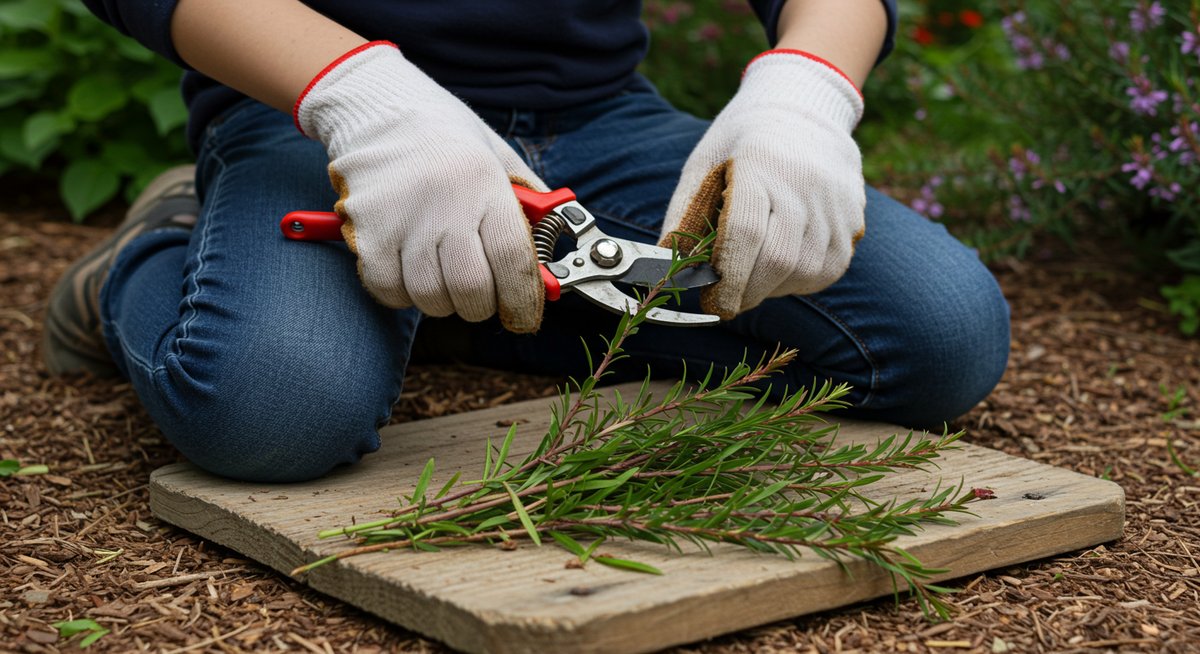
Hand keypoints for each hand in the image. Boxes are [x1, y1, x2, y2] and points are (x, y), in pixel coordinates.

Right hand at [295, 42, 545, 332]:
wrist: (379, 107)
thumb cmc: (446, 138)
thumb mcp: (499, 157)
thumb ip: (530, 206)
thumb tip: (555, 259)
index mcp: (485, 184)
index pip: (514, 261)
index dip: (522, 300)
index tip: (523, 316)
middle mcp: (445, 203)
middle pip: (471, 290)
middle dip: (481, 306)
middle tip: (480, 295)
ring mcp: (402, 220)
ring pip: (430, 297)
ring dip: (442, 301)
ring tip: (443, 276)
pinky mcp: (366, 232)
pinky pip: (389, 290)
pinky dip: (402, 293)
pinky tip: (409, 271)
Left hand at [660, 50, 865, 319]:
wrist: (803, 108)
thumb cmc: (741, 143)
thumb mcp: (703, 165)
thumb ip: (684, 217)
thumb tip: (666, 269)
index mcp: (758, 164)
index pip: (745, 233)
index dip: (728, 277)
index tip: (714, 302)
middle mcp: (803, 182)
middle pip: (779, 260)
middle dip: (748, 292)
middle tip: (729, 300)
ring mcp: (834, 200)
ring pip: (806, 270)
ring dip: (774, 288)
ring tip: (754, 276)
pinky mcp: (853, 217)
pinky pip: (829, 268)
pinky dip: (801, 279)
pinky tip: (783, 266)